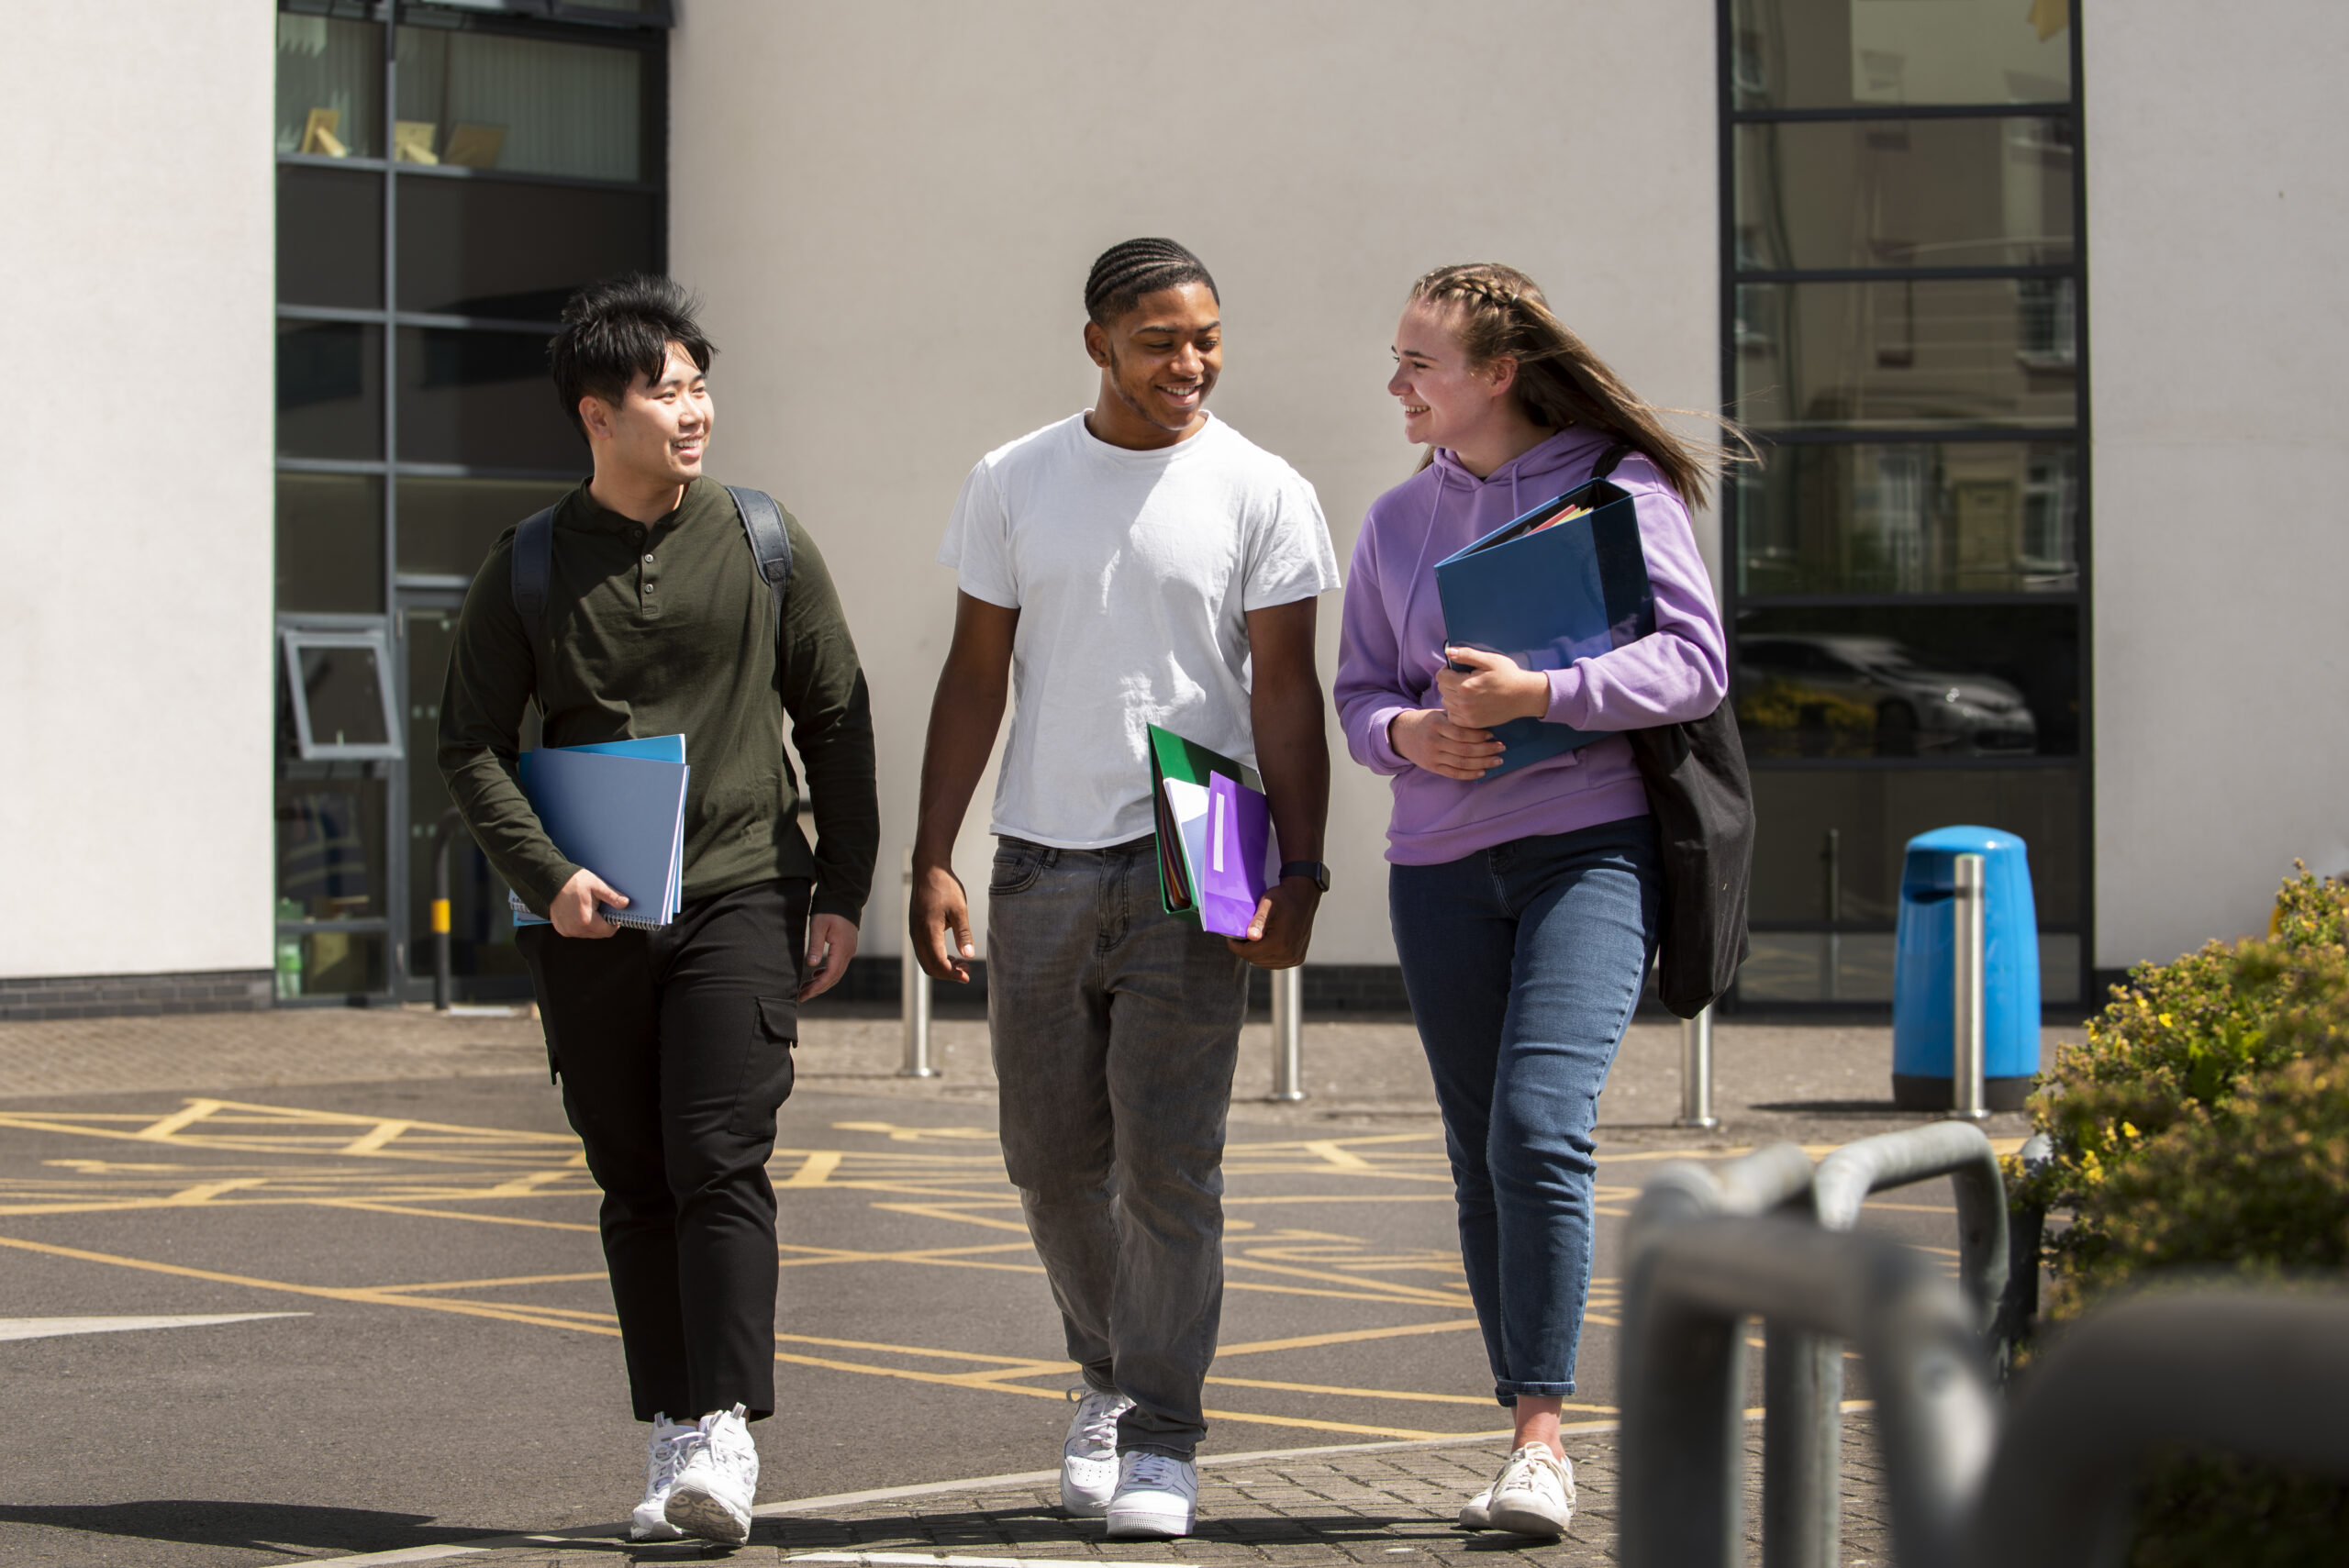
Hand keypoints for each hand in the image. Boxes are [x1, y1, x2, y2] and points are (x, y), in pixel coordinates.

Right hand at [549, 867, 627, 937]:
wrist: (550, 881)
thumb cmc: (573, 882)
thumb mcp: (596, 886)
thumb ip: (612, 897)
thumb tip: (625, 903)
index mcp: (586, 920)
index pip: (608, 931)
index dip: (614, 923)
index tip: (613, 914)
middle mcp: (576, 929)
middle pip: (598, 934)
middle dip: (603, 924)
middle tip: (600, 909)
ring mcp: (567, 930)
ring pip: (588, 934)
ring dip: (592, 925)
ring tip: (589, 909)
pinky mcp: (562, 929)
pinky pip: (578, 932)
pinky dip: (582, 925)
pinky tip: (580, 912)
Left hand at [800, 913, 857, 1000]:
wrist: (844, 897)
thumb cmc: (829, 910)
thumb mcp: (818, 926)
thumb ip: (815, 945)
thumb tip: (811, 965)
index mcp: (842, 949)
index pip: (830, 974)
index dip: (817, 987)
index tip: (803, 994)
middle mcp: (848, 952)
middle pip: (834, 978)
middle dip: (818, 988)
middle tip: (801, 996)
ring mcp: (849, 950)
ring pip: (836, 973)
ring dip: (822, 982)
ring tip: (806, 988)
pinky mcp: (846, 948)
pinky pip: (838, 966)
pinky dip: (827, 973)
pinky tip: (815, 974)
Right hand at [909, 858, 976, 981]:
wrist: (928, 869)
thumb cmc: (945, 887)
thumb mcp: (960, 909)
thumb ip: (963, 934)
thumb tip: (968, 956)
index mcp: (928, 930)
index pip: (938, 963)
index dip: (952, 974)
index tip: (967, 976)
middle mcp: (917, 934)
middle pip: (929, 966)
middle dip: (948, 973)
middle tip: (966, 971)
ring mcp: (914, 931)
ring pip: (925, 960)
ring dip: (942, 966)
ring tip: (961, 963)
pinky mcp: (915, 928)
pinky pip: (923, 951)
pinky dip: (936, 957)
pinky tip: (951, 954)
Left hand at [1228, 877, 1320, 969]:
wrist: (1303, 898)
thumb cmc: (1283, 899)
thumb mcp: (1267, 905)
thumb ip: (1258, 921)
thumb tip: (1251, 937)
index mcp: (1280, 944)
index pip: (1248, 953)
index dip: (1236, 946)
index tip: (1231, 937)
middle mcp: (1288, 955)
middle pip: (1255, 960)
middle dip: (1245, 949)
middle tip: (1241, 936)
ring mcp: (1294, 958)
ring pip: (1264, 963)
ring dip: (1256, 953)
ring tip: (1254, 938)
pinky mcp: (1297, 959)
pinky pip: (1275, 963)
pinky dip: (1267, 955)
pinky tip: (1265, 943)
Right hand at [1390, 708, 1505, 779]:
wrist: (1403, 734)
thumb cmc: (1428, 722)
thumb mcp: (1439, 715)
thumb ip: (1457, 719)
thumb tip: (1484, 722)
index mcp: (1436, 725)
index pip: (1461, 733)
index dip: (1478, 735)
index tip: (1492, 734)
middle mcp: (1433, 741)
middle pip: (1464, 749)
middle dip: (1486, 750)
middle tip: (1501, 748)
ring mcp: (1432, 756)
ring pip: (1461, 763)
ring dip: (1482, 763)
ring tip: (1497, 760)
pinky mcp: (1432, 767)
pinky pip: (1453, 773)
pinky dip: (1469, 774)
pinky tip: (1483, 771)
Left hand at [1435, 645, 1550, 728]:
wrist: (1524, 696)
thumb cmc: (1508, 675)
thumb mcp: (1489, 660)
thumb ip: (1467, 655)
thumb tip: (1448, 651)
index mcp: (1465, 685)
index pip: (1441, 676)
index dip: (1446, 670)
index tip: (1456, 669)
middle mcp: (1464, 702)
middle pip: (1442, 689)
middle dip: (1449, 681)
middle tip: (1463, 678)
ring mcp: (1468, 715)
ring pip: (1446, 703)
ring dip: (1452, 695)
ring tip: (1467, 690)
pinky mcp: (1472, 723)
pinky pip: (1453, 716)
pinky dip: (1456, 709)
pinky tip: (1467, 702)